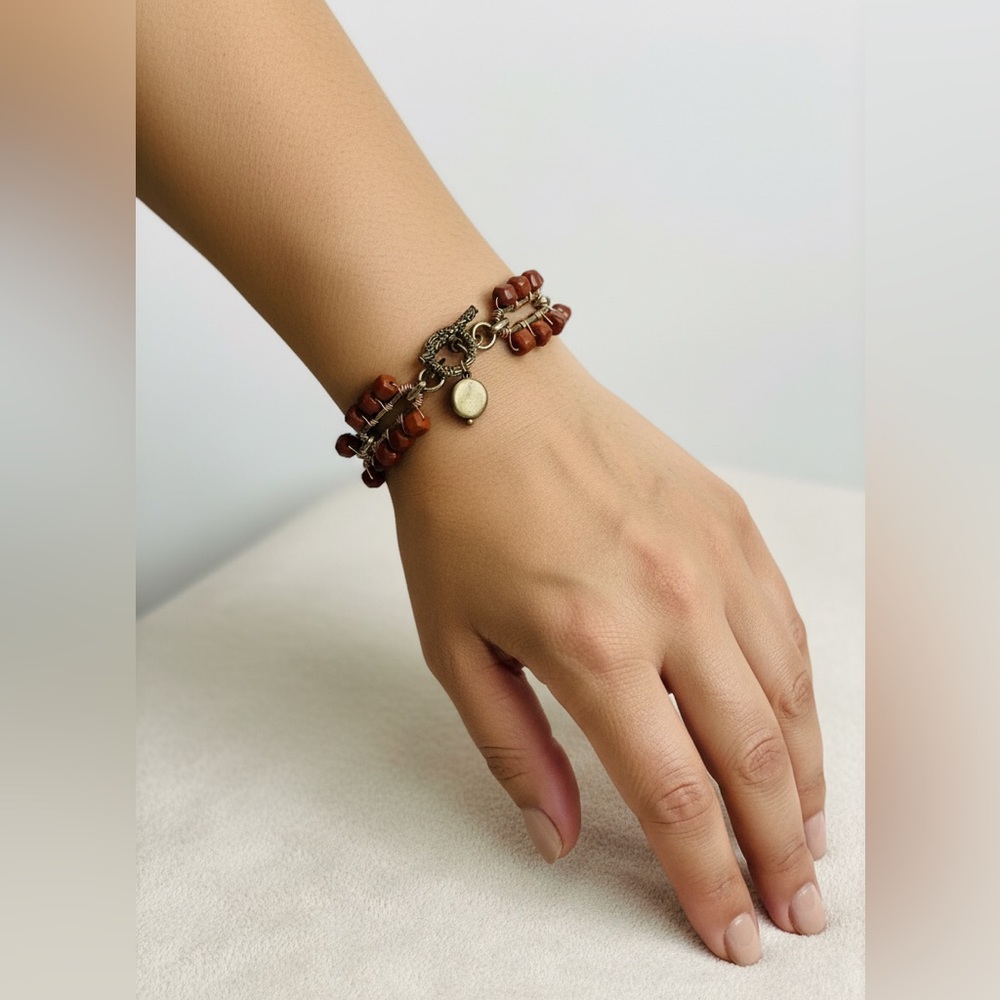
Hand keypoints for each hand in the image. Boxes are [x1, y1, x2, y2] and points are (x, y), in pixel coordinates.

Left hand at [388, 343, 826, 965]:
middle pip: (751, 758)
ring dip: (805, 778)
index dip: (707, 877)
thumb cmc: (457, 519)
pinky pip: (787, 624)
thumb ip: (513, 751)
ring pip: (788, 695)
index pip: (674, 794)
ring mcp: (712, 557)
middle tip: (797, 908)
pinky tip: (796, 730)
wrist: (485, 399)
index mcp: (592, 646)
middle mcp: (670, 604)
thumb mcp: (453, 647)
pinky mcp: (731, 520)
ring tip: (808, 837)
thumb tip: (559, 836)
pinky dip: (801, 693)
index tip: (731, 929)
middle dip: (779, 850)